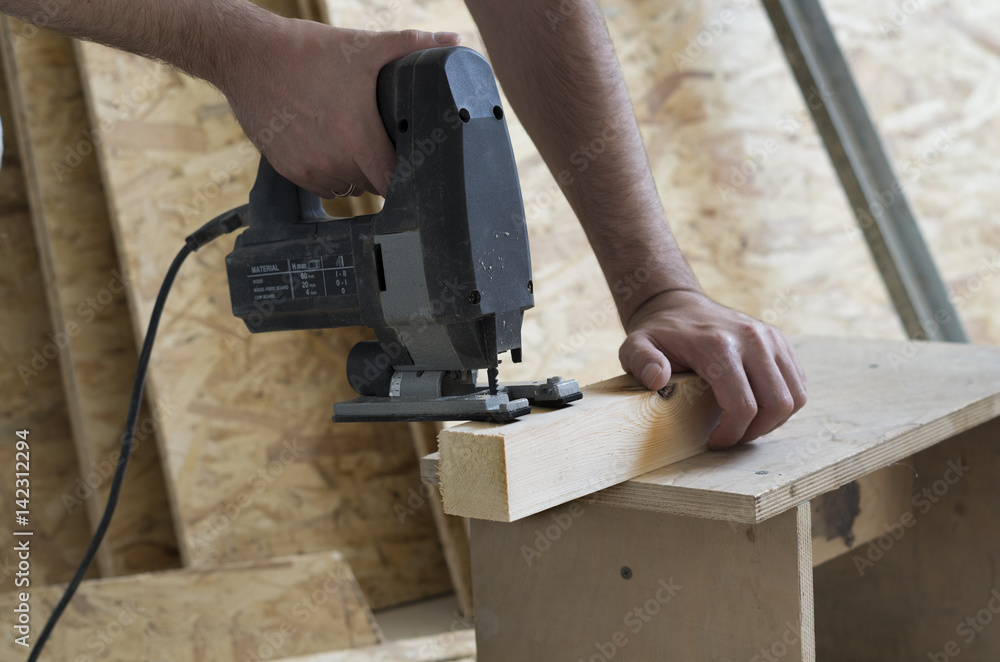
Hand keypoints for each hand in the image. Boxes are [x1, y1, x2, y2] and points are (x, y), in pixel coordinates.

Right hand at [218, 16, 459, 196]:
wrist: (248, 56)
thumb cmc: (308, 52)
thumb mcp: (364, 47)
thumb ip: (412, 46)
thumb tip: (453, 39)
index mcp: (357, 138)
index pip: (392, 181)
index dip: (405, 178)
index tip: (411, 168)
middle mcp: (333, 161)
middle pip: (372, 184)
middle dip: (380, 168)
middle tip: (381, 144)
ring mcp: (309, 169)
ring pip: (347, 187)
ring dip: (355, 173)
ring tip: (354, 143)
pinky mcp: (289, 171)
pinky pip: (321, 186)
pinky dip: (330, 173)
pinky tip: (330, 147)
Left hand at [619, 290, 806, 449]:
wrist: (677, 304)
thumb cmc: (658, 333)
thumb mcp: (635, 346)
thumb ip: (641, 361)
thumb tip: (656, 379)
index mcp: (717, 346)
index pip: (742, 405)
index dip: (732, 434)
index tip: (714, 442)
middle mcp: (751, 339)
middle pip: (776, 404)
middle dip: (755, 432)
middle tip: (731, 438)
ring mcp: (770, 337)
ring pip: (795, 396)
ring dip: (773, 421)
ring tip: (745, 426)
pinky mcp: (780, 340)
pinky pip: (797, 382)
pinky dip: (783, 403)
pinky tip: (757, 408)